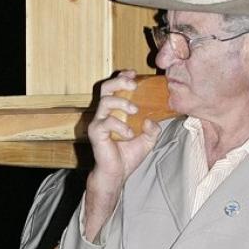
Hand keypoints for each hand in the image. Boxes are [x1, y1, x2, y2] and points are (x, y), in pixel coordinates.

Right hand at [83, 70, 161, 240]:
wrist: (116, 174)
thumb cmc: (127, 155)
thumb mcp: (147, 140)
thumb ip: (153, 128)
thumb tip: (151, 119)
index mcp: (114, 111)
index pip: (114, 88)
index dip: (123, 78)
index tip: (134, 74)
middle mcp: (103, 113)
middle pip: (106, 88)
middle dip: (120, 82)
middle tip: (133, 85)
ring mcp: (98, 121)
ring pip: (106, 101)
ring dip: (122, 102)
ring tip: (135, 110)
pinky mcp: (96, 132)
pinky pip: (107, 121)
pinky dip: (121, 126)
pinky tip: (129, 134)